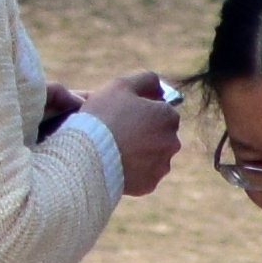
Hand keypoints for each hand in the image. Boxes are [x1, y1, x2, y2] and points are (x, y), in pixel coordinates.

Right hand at [88, 72, 181, 194]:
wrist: (89, 154)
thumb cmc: (104, 116)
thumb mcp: (121, 85)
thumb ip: (145, 79)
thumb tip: (159, 85)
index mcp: (168, 117)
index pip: (162, 110)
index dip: (142, 110)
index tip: (124, 113)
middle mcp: (172, 142)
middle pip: (159, 133)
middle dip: (144, 131)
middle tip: (118, 130)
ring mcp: (162, 165)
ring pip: (153, 155)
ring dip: (139, 151)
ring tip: (115, 147)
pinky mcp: (150, 183)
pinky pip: (143, 174)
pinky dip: (132, 169)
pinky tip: (115, 162)